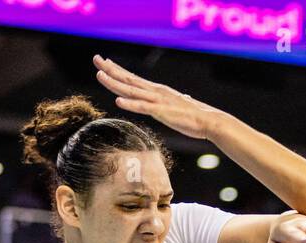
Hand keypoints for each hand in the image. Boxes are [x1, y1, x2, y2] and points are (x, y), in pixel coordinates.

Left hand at [94, 56, 220, 140]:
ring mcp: (157, 101)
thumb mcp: (176, 108)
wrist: (210, 121)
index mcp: (157, 91)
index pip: (133, 79)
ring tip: (99, 75)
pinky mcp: (162, 112)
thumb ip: (168, 105)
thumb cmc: (195, 117)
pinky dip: (130, 104)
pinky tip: (118, 102)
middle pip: (128, 80)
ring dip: (114, 83)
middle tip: (95, 58)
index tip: (105, 63)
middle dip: (110, 69)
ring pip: (131, 91)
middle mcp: (155, 92)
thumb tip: (168, 105)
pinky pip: (143, 108)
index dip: (118, 70)